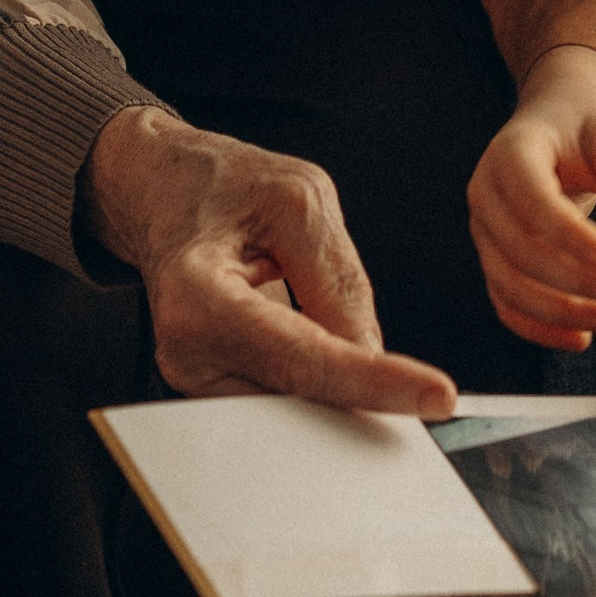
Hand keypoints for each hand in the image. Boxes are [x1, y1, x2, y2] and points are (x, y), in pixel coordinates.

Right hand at [84, 109, 454, 419]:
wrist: (160, 190)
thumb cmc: (218, 185)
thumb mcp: (298, 200)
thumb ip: (337, 279)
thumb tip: (372, 353)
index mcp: (197, 296)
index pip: (301, 359)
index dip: (373, 383)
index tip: (435, 396)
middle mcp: (186, 351)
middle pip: (296, 400)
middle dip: (365, 401)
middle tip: (427, 394)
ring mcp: (195, 376)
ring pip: (293, 411)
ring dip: (345, 396)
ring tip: (377, 364)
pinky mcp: (212, 386)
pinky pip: (282, 401)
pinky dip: (324, 391)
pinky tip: (347, 368)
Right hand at [468, 46, 595, 352]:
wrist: (556, 126)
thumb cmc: (590, 129)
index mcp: (511, 153)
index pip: (533, 201)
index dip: (571, 236)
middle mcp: (486, 194)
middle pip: (523, 251)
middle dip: (582, 282)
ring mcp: (484, 232)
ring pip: (512, 286)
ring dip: (566, 313)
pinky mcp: (494, 261)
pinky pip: (507, 304)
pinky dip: (541, 329)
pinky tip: (583, 339)